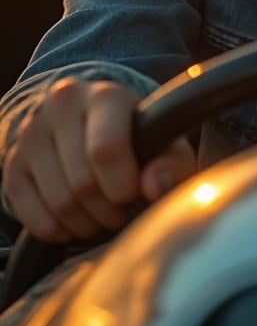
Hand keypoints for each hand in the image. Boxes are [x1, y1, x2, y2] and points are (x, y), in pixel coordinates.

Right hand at [2, 77, 195, 242]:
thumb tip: (155, 186)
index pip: (105, 150)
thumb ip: (171, 163)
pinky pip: (33, 217)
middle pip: (83, 183)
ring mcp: (32, 132)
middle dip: (109, 209)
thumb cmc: (136, 138)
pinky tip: (76, 217)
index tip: (135, 193)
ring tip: (103, 210)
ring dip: (87, 223)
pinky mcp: (13, 162)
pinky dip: (59, 230)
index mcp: (105, 95)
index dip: (123, 186)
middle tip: (121, 207)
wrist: (92, 124)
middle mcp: (62, 104)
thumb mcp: (164, 144)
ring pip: (59, 203)